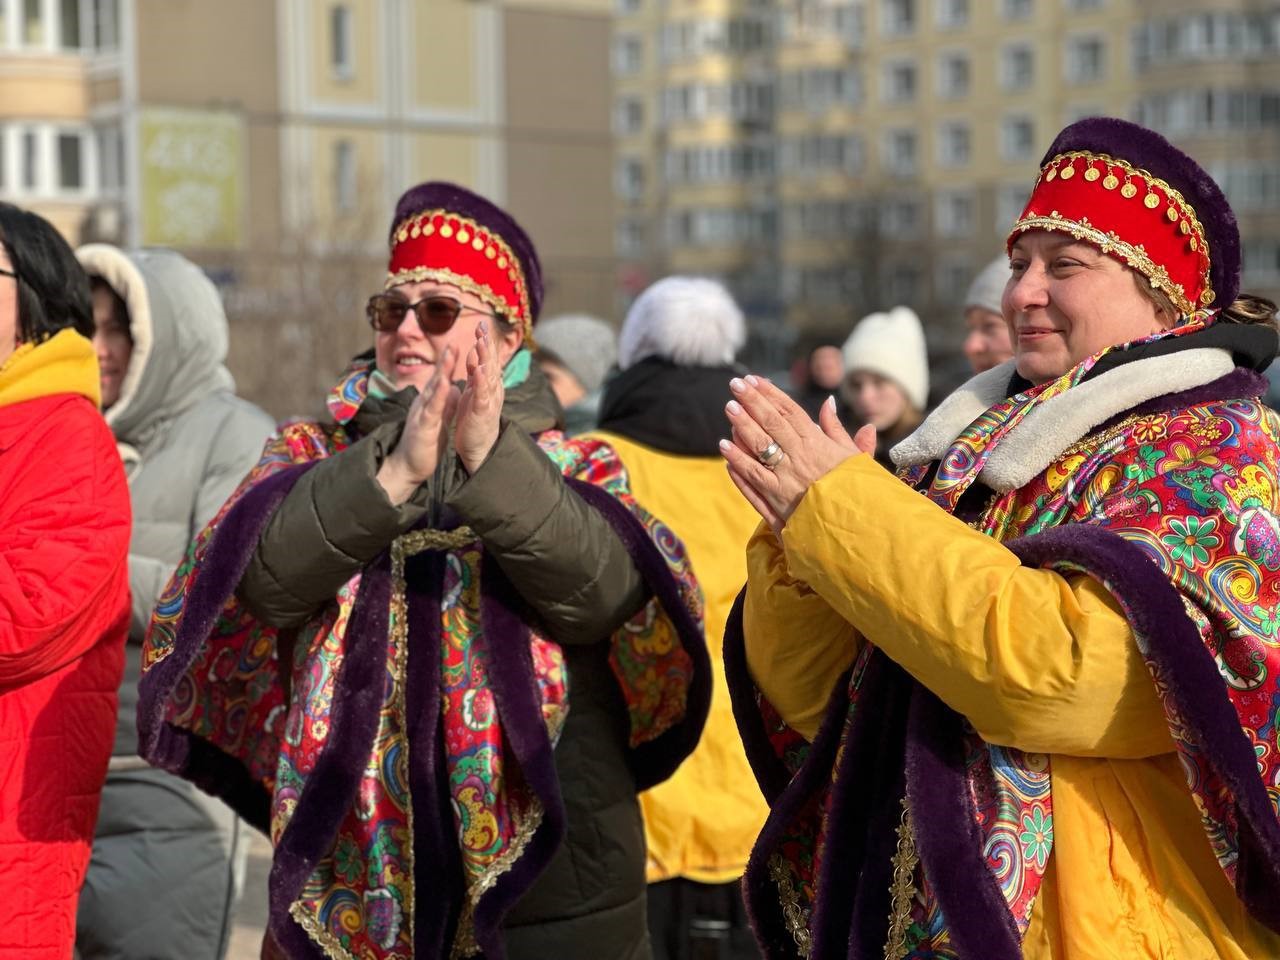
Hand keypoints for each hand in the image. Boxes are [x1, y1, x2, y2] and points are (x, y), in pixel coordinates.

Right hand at [377, 347, 457, 504]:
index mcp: (429, 403)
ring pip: (432, 389)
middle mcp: (423, 404)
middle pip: (435, 378)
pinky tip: (445, 384)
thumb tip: (453, 388)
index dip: (448, 363)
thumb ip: (444, 403)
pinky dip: (438, 396)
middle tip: (453, 341)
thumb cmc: (424, 444)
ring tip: (450, 354)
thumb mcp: (438, 420)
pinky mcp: (423, 427)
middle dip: (445, 360)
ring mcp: (421, 414)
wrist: (407, 466)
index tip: (457, 346)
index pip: (440, 379)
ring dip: (441, 371)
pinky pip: (431, 409)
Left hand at [455, 321, 504, 474]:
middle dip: (487, 344)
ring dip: (485, 358)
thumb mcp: (474, 392)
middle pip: (490, 362)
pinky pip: (482, 395)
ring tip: (481, 342)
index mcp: (487, 383)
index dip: (485, 341)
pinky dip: (481, 382)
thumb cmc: (475, 420)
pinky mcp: (482, 413)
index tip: (481, 323)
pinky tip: (478, 371)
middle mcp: (492, 389)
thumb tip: (476, 355)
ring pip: (488, 375)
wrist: (479, 447)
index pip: (487, 358)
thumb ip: (475, 374)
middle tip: (483, 326)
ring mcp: (488, 400)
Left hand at [719, 377, 875, 537]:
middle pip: (772, 423)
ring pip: (760, 446)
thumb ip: (837, 429)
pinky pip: (754, 477)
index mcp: (818, 443)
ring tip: (729, 408)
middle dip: (753, 401)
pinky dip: (739, 461)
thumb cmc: (855, 490)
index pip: (790, 411)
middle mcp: (800, 457)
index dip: (771, 394)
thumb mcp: (852, 456)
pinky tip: (725, 447)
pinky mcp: (777, 499)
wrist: (856, 526)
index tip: (755, 379)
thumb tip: (829, 402)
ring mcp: (787, 478)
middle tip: (735, 385)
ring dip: (743, 425)